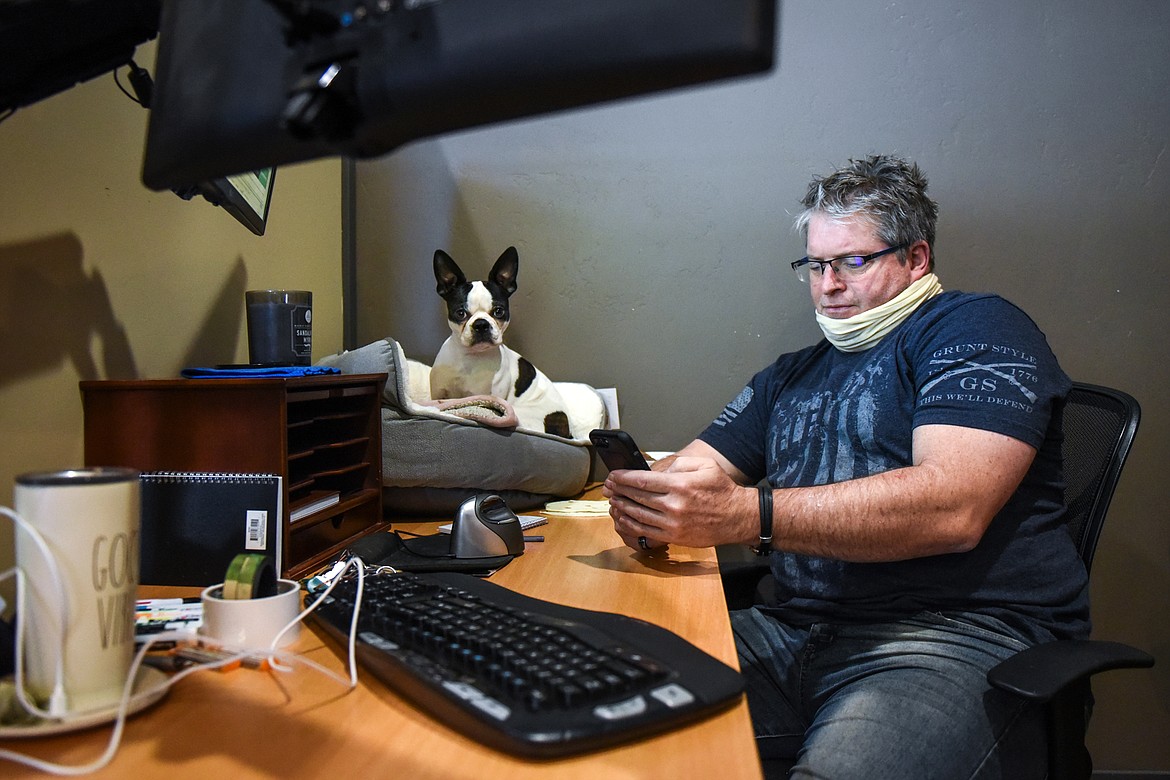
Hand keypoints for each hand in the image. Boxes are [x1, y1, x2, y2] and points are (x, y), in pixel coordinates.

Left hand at [602, 457, 756, 549]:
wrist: (737, 517)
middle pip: (636, 497)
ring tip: (613, 500)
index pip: (642, 480)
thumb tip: (655, 470)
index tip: (613, 475)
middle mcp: (674, 505)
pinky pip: (645, 531)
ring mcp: (673, 523)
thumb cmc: (721, 490)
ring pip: (637, 515)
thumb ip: (678, 464)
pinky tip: (624, 518)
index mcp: (679, 485)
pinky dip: (631, 524)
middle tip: (608, 486)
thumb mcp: (704, 465)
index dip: (623, 478)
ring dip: (622, 507)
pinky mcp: (674, 537)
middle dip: (618, 490)